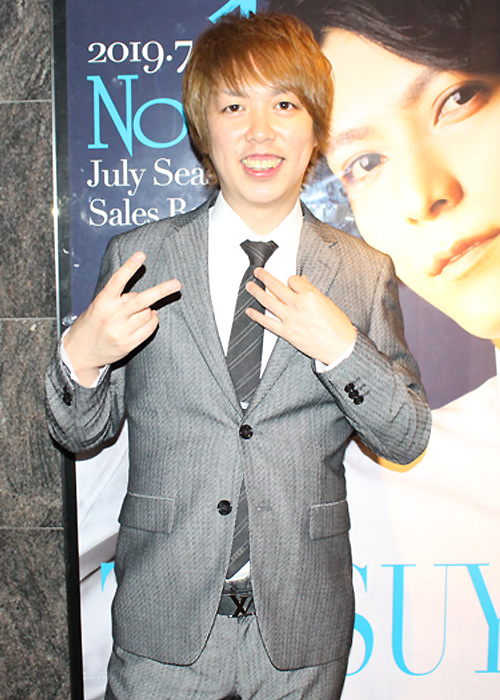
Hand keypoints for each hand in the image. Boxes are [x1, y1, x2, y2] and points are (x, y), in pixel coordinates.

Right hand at [64, 251, 180, 385]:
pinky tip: (146, 320)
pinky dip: (152, 321)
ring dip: (149, 310)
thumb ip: (118, 299)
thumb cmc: (92, 324)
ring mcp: (121, 331)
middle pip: (142, 300)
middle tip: (177, 284)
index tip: (141, 255)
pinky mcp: (129, 343)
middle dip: (161, 291)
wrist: (80, 352)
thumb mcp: (99, 306)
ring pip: (149, 313)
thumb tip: (144, 297)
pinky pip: (150, 328)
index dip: (130, 267)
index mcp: (103, 302)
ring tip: (139, 313)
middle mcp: (113, 316)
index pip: (118, 281)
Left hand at [246, 268, 355, 364]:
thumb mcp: (327, 303)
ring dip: (256, 292)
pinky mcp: (286, 332)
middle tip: (258, 272)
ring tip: (250, 286)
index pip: (293, 279)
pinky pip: (267, 322)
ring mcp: (290, 319)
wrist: (339, 347)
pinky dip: (257, 316)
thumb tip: (303, 282)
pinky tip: (250, 311)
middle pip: (276, 286)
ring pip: (268, 301)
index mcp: (310, 295)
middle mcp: (298, 305)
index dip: (290, 279)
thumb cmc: (338, 326)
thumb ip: (312, 292)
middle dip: (264, 277)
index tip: (290, 281)